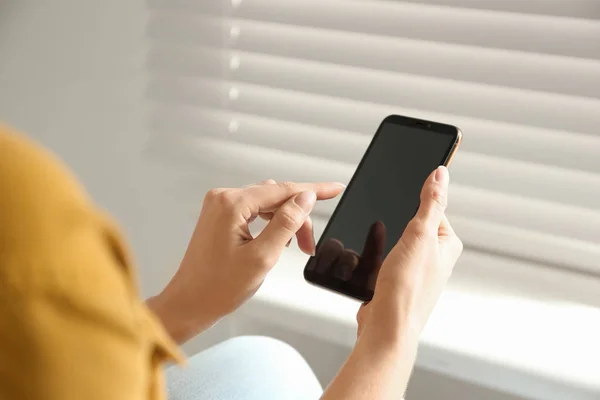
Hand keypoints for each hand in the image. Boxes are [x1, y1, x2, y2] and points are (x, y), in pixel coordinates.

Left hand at [148, 180, 344, 342]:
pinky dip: (270, 223)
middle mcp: (223, 198)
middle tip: (309, 244)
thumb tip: (305, 198)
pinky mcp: (220, 217)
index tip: (335, 188)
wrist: (190, 303)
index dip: (313, 190)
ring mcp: (220, 207)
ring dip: (285, 221)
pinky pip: (254, 211)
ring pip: (266, 204)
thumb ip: (286, 223)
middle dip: (297, 217)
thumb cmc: (218, 287)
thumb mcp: (262, 256)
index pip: (283, 190)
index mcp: (231, 204)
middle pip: (275, 197)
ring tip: (296, 246)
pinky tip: (278, 239)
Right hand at [356, 166, 462, 342]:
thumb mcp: (420, 234)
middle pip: (412, 225)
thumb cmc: (407, 288)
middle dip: (395, 224)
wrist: (388, 326)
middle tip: (389, 234)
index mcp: (448, 244)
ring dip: (384, 242)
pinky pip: (387, 258)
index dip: (413, 205)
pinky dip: (377, 257)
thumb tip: (440, 173)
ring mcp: (418, 270)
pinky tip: (373, 263)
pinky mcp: (400, 281)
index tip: (400, 208)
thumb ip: (431, 202)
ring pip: (396, 242)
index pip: (433, 209)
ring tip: (382, 254)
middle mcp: (436, 257)